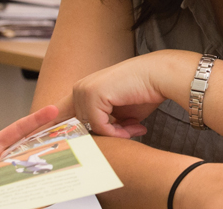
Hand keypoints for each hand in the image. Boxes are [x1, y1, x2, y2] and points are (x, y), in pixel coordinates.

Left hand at [0, 105, 60, 201]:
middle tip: (65, 149)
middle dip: (49, 150)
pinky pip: (16, 198)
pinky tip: (33, 201)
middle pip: (30, 155)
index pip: (17, 131)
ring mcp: (3, 183)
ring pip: (26, 179)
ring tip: (48, 181)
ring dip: (37, 181)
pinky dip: (25, 200)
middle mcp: (2, 165)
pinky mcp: (1, 198)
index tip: (52, 111)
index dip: (35, 120)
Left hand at [67, 51, 191, 137]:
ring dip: (114, 134)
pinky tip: (134, 126)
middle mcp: (79, 88)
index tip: (72, 147)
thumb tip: (90, 147)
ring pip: (88, 128)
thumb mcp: (117, 115)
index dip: (64, 132)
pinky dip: (116, 132)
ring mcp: (84, 89)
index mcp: (82, 91)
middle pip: (78, 128)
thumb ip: (102, 126)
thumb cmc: (142, 94)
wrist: (159, 76)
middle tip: (131, 132)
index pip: (63, 116)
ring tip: (135, 128)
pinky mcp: (93, 93)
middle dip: (105, 135)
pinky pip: (98, 125)